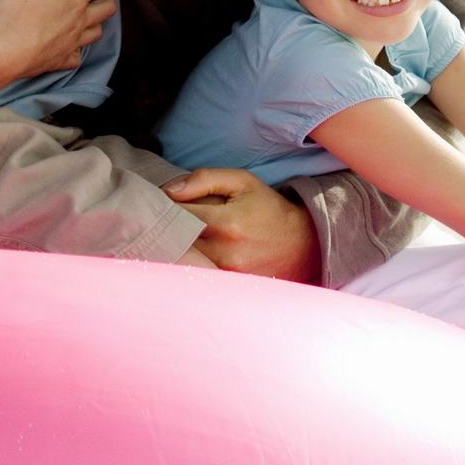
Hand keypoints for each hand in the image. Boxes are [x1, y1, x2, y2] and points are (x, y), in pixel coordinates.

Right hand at [0, 0, 114, 81]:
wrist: (1, 55)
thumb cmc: (16, 14)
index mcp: (76, 0)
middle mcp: (79, 23)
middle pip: (107, 7)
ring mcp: (70, 44)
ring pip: (96, 32)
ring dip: (96, 18)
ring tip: (86, 10)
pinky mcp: (58, 62)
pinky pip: (76, 56)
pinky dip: (78, 47)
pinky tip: (70, 43)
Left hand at [164, 167, 319, 282]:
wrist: (302, 243)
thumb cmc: (268, 208)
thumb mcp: (241, 181)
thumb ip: (204, 179)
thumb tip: (169, 191)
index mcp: (225, 223)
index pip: (176, 214)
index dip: (164, 207)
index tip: (161, 203)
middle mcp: (224, 252)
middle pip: (176, 241)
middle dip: (166, 229)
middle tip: (164, 220)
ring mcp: (226, 273)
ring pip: (184, 260)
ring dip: (177, 247)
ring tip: (179, 236)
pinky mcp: (229, 286)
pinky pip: (198, 273)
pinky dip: (191, 263)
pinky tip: (194, 253)